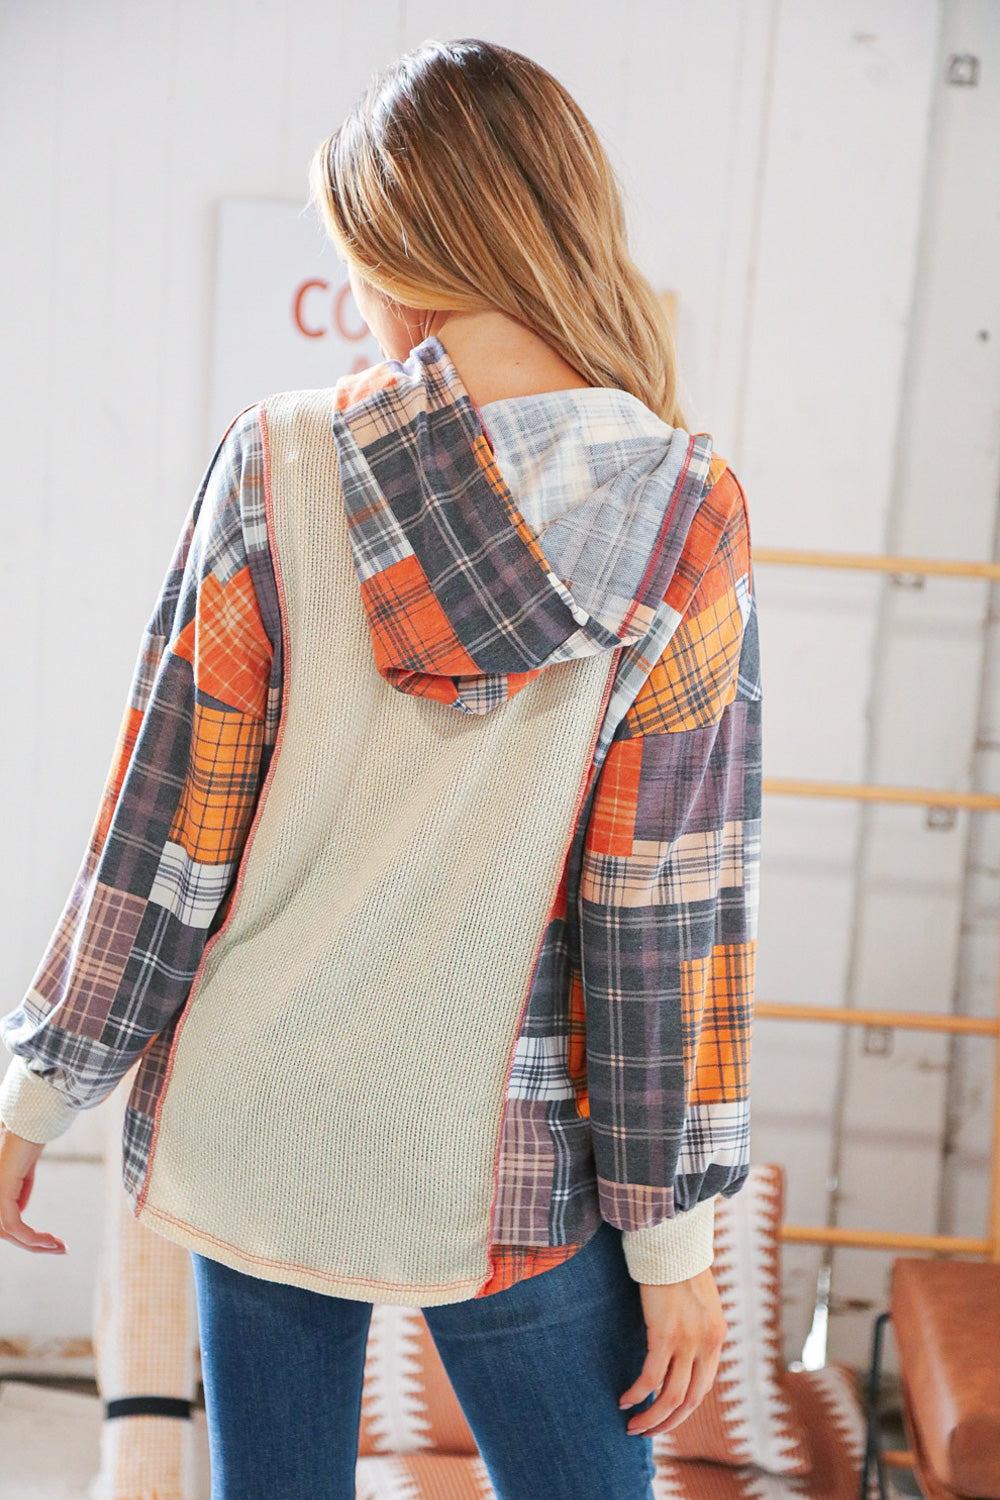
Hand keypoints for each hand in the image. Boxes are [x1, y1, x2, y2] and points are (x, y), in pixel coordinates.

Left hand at [0, 1122, 66, 1253]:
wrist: (33, 1120)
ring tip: (59, 1246)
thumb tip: (20, 1211)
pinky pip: (13, 1224)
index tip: (51, 1243)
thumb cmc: (27, 1138)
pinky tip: (50, 1240)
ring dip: (35, 1243)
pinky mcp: (0, 1192)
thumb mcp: (22, 1169)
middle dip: (32, 1244)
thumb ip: (18, 1190)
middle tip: (59, 1249)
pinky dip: (32, 1236)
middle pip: (5, 1231)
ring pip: (8, 1231)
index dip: (24, 1236)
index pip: (2, 1222)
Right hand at [619, 1267, 726, 1435]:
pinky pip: (650, 1378)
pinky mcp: (664, 1334)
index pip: (703, 1387)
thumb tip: (678, 1349)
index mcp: (716, 1337)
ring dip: (651, 1418)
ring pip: (670, 1397)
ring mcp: (686, 1341)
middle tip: (646, 1432)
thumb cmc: (678, 1266)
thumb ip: (695, 1328)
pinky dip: (637, 1394)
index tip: (663, 1415)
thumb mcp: (698, 1302)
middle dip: (667, 1422)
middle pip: (690, 1400)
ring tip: (632, 1426)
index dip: (683, 1407)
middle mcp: (706, 1344)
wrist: (672, 1242)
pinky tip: (624, 1401)